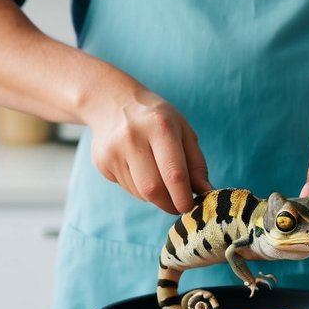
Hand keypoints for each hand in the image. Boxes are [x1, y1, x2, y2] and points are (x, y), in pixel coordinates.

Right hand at [87, 84, 212, 214]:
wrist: (111, 101)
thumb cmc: (156, 118)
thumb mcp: (182, 130)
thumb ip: (196, 163)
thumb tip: (206, 192)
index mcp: (159, 126)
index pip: (174, 174)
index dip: (183, 197)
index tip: (190, 207)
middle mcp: (132, 137)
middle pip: (153, 189)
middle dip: (169, 204)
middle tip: (178, 205)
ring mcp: (113, 151)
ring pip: (139, 193)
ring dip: (155, 196)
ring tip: (158, 178)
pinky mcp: (101, 163)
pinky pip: (127, 188)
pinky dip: (139, 189)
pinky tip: (139, 170)